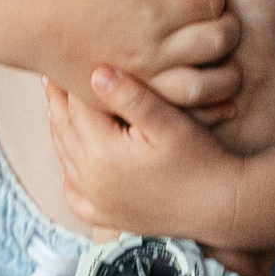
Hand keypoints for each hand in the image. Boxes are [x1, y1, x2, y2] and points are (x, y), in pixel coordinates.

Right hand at [25, 0, 239, 109]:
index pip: (212, 4)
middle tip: (220, 24)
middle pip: (218, 41)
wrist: (32, 24)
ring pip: (207, 85)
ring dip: (228, 74)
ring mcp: (143, 82)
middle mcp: (152, 50)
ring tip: (225, 62)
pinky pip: (179, 114)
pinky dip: (208, 110)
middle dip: (229, 28)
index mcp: (151, 13)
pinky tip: (221, 103)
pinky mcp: (129, 103)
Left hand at [46, 65, 273, 259]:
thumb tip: (95, 72)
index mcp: (102, 151)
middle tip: (52, 78)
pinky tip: (71, 166)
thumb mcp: (169, 122)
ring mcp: (98, 201)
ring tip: (58, 108)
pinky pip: (75, 197)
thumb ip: (131, 96)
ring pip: (65, 159)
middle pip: (64, 130)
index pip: (74, 106)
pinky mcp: (109, 217)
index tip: (64, 58)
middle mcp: (91, 178)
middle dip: (58, 103)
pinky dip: (69, 179)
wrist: (222, 206)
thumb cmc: (201, 159)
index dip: (68, 81)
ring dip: (61, 132)